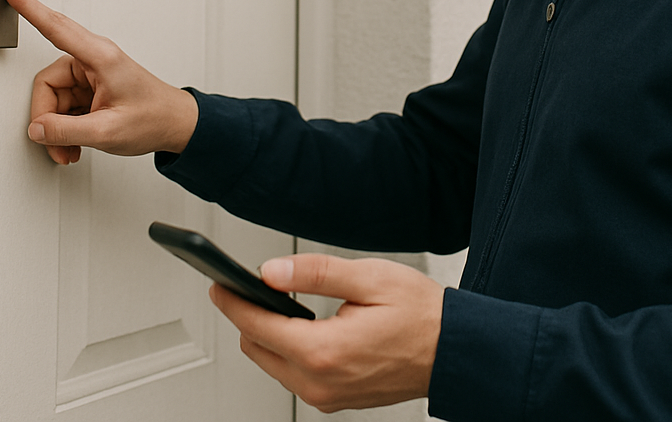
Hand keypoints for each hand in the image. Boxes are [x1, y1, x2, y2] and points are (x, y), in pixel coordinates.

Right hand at [4, 0, 198, 164]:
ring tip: (72, 148)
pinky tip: (76, 142)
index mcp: (101, 57)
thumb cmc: (153, 119)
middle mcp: (93, 59)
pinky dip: (65, 127)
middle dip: (47, 119)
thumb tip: (37, 129)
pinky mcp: (89, 85)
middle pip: (46, 84)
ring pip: (53, 99)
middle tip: (58, 145)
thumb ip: (67, 132)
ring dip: (58, 129)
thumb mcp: (108, 132)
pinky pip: (62, 105)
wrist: (174, 124)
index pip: (57, 28)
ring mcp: (90, 72)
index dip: (30, 9)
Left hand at [210, 253, 443, 412]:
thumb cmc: (421, 314)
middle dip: (249, 316)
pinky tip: (303, 325)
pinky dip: (290, 350)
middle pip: (258, 349)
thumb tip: (271, 272)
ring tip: (279, 300)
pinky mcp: (336, 399)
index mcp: (325, 352)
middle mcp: (321, 383)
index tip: (218, 285)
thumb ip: (315, 273)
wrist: (453, 350)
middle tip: (249, 285)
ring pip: (274, 365)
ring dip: (269, 334)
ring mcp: (328, 396)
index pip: (258, 326)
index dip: (234, 302)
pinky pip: (296, 376)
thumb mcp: (368, 278)